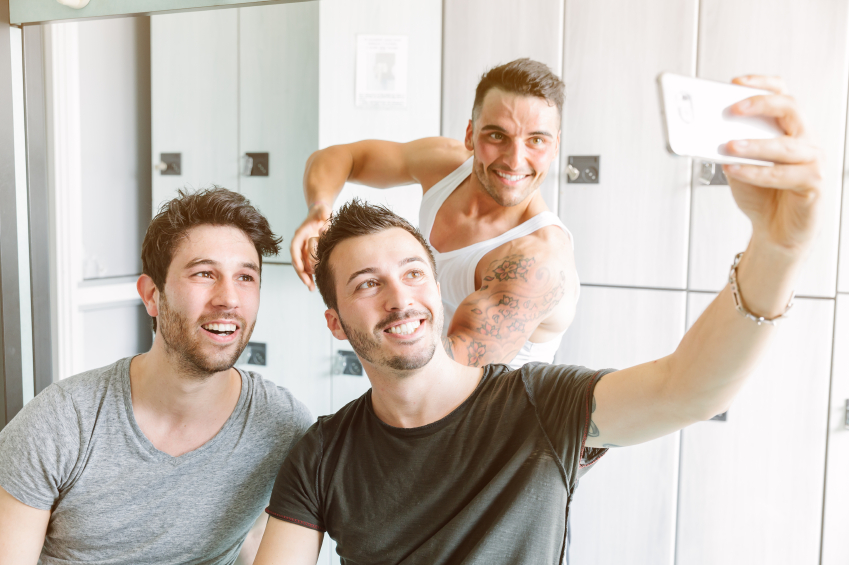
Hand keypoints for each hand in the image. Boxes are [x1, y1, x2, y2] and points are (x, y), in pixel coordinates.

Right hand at [290, 202, 331, 290]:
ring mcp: (304, 249)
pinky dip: (310, 275)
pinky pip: (308, 266)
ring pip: (301, 266)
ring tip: (311, 288)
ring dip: (305, 277)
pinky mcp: (309, 254)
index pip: (295, 248)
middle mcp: (299, 243)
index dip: (297, 259)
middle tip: (308, 284)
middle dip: (301, 273)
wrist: (320, 214)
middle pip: (297, 260)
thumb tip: (326, 215)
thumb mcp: (323, 211)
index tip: (301, 269)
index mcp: (300, 234)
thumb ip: (323, 212)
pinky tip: (314, 284)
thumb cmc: (321, 213)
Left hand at [722, 76, 822, 254]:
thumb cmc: (761, 195)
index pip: (782, 94)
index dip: (762, 84)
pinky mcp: (812, 183)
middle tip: (732, 109)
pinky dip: (756, 172)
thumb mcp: (738, 166)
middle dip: (760, 104)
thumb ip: (730, 148)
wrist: (776, 232)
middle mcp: (805, 139)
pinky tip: (734, 170)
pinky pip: (783, 174)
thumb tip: (707, 133)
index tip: (736, 82)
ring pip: (786, 144)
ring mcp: (813, 160)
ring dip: (754, 144)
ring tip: (728, 145)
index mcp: (788, 128)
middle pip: (790, 108)